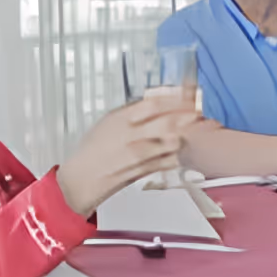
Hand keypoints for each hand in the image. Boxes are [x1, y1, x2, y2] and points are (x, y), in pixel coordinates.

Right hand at [57, 91, 199, 215]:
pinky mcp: (141, 172)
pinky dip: (176, 156)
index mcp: (119, 119)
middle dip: (186, 117)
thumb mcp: (109, 122)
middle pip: (166, 122)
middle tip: (196, 114)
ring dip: (183, 137)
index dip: (174, 99)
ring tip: (187, 134)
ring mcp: (136, 155)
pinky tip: (177, 153)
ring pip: (170, 143)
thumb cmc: (93, 150)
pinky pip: (167, 162)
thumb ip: (132, 112)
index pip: (153, 103)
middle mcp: (128, 135)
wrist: (80, 179)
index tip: (186, 97)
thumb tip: (157, 101)